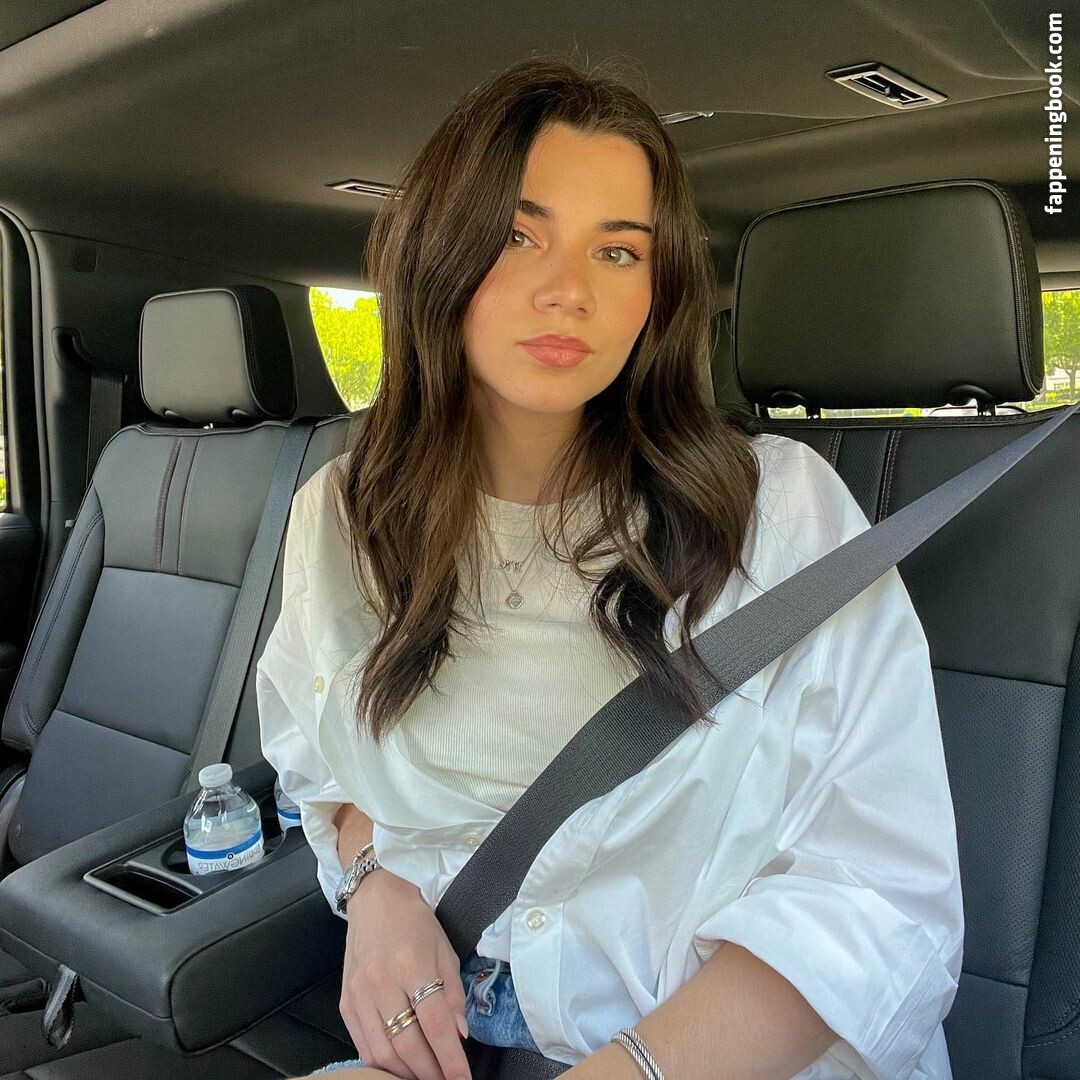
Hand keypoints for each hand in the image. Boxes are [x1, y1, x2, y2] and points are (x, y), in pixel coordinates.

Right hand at [339, 868, 471, 1079]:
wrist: (376, 898)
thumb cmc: (414, 921)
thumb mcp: (444, 950)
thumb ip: (453, 993)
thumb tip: (459, 1034)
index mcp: (412, 965)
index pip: (435, 1025)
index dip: (451, 1058)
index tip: (462, 1079)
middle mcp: (381, 982)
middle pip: (407, 1044)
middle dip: (430, 1072)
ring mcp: (359, 994)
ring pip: (382, 1052)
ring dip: (406, 1074)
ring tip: (425, 1077)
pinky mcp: (345, 1001)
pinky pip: (362, 1044)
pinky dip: (381, 1063)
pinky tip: (398, 1067)